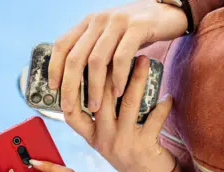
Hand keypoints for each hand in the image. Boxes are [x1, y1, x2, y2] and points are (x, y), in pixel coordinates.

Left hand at [48, 0, 186, 111]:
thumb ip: (94, 50)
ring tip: (95, 107)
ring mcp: (117, 22)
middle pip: (75, 56)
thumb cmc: (137, 32)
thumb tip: (75, 81)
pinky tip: (118, 92)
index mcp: (88, 22)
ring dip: (94, 88)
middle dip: (70, 86)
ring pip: (96, 60)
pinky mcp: (137, 27)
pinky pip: (121, 58)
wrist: (170, 13)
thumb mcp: (110, 37)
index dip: (54, 67)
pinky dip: (117, 78)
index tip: (53, 87)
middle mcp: (99, 20)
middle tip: (69, 107)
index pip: (62, 44)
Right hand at [65, 56, 174, 171]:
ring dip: (138, 79)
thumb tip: (99, 77)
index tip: (80, 67)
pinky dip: (163, 106)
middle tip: (119, 48)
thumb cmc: (125, 149)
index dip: (72, 91)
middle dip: (111, 71)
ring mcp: (123, 142)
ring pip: (128, 104)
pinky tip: (168, 96)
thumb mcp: (105, 137)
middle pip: (102, 99)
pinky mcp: (144, 146)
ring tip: (145, 60)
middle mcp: (103, 139)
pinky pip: (155, 119)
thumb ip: (98, 116)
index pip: (71, 114)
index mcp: (91, 136)